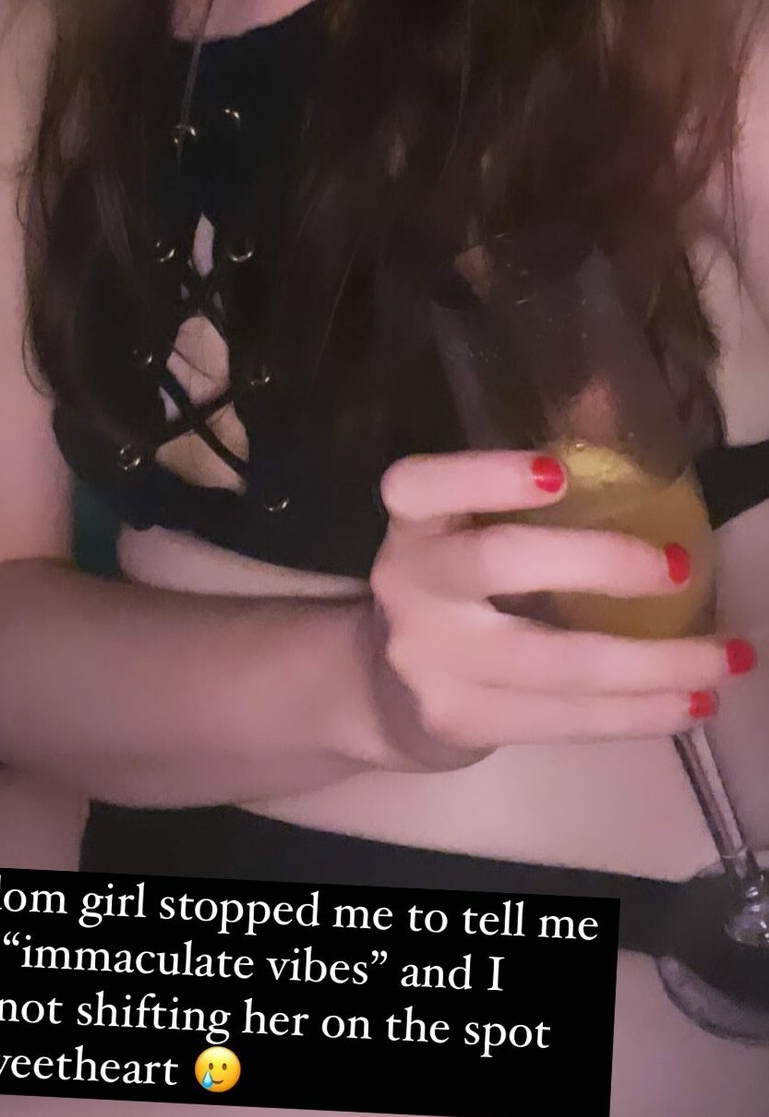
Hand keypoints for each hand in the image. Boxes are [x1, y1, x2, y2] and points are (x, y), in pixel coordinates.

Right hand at [368, 450, 746, 754]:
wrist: (389, 690)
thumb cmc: (457, 586)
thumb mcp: (469, 526)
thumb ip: (531, 473)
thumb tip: (610, 394)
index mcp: (412, 522)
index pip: (421, 485)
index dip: (485, 475)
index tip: (559, 474)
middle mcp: (410, 585)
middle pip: (500, 563)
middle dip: (600, 563)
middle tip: (680, 565)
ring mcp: (431, 661)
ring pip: (554, 662)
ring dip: (654, 662)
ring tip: (726, 657)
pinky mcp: (461, 722)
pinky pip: (565, 718)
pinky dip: (638, 713)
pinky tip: (692, 702)